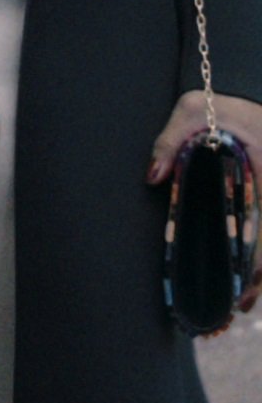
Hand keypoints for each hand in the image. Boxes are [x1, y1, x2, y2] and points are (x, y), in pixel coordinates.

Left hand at [148, 90, 261, 332]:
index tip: (242, 292)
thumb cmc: (221, 103)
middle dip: (256, 281)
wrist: (247, 91)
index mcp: (261, 179)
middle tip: (235, 311)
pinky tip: (245, 279)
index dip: (258, 267)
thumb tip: (151, 178)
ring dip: (259, 275)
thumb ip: (170, 141)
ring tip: (238, 306)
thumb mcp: (192, 110)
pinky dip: (258, 256)